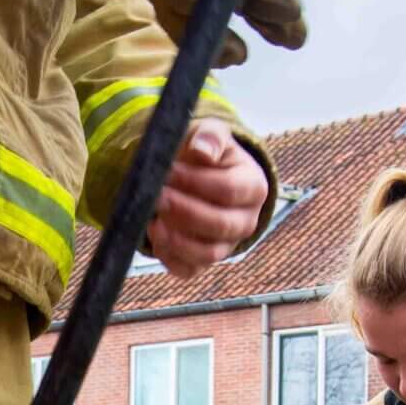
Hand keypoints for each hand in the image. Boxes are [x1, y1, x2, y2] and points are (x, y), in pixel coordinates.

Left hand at [148, 118, 266, 275]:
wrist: (201, 177)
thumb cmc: (208, 155)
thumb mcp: (213, 134)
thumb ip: (211, 136)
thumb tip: (202, 151)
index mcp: (253, 187)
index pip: (228, 190)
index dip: (196, 183)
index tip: (168, 172)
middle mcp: (245, 220)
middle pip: (220, 225)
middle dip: (185, 212)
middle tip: (156, 198)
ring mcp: (226, 245)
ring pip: (207, 254)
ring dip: (177, 240)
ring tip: (152, 221)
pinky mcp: (203, 262)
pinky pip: (188, 270)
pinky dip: (169, 258)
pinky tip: (154, 236)